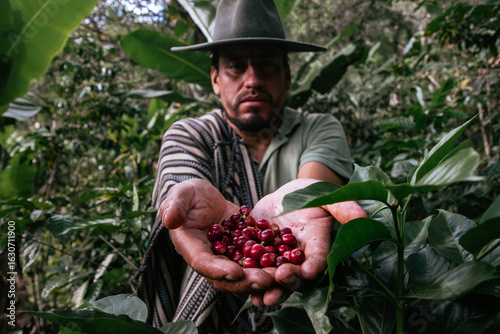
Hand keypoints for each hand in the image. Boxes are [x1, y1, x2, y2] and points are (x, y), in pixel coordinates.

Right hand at [158, 179, 274, 295]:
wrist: (205, 196)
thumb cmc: (187, 194)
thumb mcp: (180, 194)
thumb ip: (174, 206)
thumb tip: (170, 220)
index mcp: (191, 248)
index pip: (203, 263)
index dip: (218, 270)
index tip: (234, 273)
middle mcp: (210, 258)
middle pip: (227, 276)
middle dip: (246, 281)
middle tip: (265, 281)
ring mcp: (228, 257)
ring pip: (245, 273)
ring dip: (261, 277)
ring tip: (280, 276)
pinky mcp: (243, 250)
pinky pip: (257, 259)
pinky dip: (271, 262)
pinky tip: (288, 261)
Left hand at [248, 178, 366, 305]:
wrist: (286, 194)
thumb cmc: (311, 192)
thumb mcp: (326, 194)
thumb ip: (343, 206)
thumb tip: (363, 216)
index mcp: (317, 244)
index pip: (319, 258)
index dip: (315, 266)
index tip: (308, 271)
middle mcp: (299, 257)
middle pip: (296, 275)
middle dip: (289, 280)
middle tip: (280, 278)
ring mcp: (279, 259)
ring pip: (275, 279)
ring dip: (268, 289)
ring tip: (260, 296)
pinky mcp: (260, 255)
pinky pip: (255, 269)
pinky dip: (248, 277)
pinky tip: (239, 283)